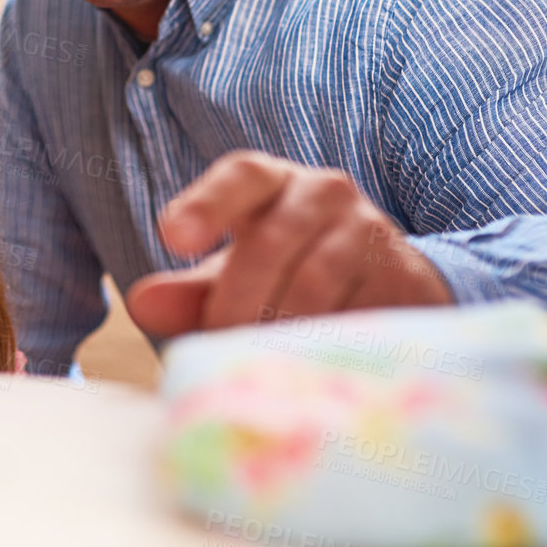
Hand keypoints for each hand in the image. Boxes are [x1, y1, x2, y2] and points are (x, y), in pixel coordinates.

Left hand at [125, 152, 452, 337]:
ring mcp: (371, 230)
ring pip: (314, 283)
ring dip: (277, 330)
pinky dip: (326, 348)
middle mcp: (325, 191)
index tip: (172, 237)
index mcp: (272, 181)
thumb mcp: (234, 275)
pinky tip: (307, 370)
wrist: (384, 282)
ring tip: (255, 364)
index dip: (205, 204)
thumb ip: (188, 291)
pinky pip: (359, 316)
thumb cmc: (287, 272)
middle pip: (269, 243)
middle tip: (216, 345)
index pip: (239, 176)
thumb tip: (139, 303)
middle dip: (234, 302)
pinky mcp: (406, 276)